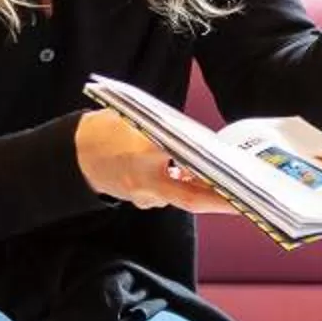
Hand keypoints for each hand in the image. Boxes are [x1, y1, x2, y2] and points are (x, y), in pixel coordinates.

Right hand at [76, 111, 230, 213]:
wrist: (77, 153)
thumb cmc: (108, 131)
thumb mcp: (139, 121)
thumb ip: (170, 132)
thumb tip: (202, 141)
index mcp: (144, 160)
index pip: (186, 184)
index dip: (214, 194)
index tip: (238, 192)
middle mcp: (145, 185)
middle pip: (189, 197)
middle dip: (217, 197)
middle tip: (244, 194)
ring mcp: (143, 196)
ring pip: (181, 195)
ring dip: (203, 188)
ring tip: (228, 180)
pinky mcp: (143, 199)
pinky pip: (170, 195)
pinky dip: (186, 186)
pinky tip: (199, 176)